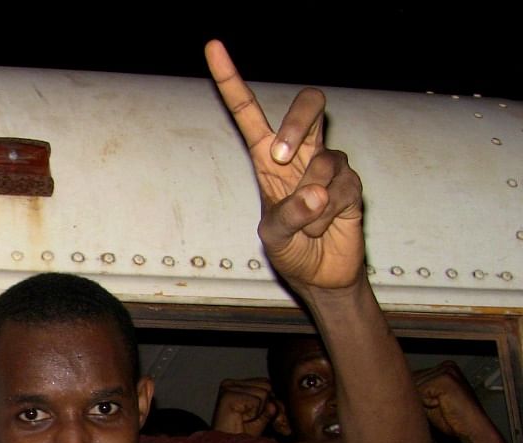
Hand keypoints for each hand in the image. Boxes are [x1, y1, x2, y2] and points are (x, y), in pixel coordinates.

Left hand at [205, 40, 363, 293]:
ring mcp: (330, 165)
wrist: (321, 274)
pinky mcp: (353, 183)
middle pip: (309, 104)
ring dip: (310, 200)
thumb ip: (288, 215)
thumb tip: (317, 193)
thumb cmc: (289, 247)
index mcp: (266, 156)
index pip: (248, 110)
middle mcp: (301, 152)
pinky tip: (324, 226)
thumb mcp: (274, 236)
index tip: (213, 46)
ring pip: (326, 159)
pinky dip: (328, 214)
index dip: (231, 79)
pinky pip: (342, 188)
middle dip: (298, 121)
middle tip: (280, 155)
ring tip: (307, 224)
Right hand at [212, 377, 279, 436]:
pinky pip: (257, 400)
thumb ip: (274, 407)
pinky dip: (255, 414)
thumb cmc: (241, 435)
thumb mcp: (263, 418)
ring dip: (261, 411)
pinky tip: (243, 420)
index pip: (266, 383)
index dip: (275, 402)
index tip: (277, 422)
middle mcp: (230, 383)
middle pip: (267, 385)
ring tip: (249, 421)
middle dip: (272, 407)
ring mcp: (227, 388)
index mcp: (236, 385)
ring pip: (264, 392)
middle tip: (265, 423)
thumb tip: (275, 404)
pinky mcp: (227, 396)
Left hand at [414, 361, 493, 442]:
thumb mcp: (428, 400)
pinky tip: (441, 405)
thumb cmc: (450, 418)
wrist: (471, 429)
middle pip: (411, 379)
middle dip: (418, 397)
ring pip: (414, 385)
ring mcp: (447, 371)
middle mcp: (446, 366)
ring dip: (422, 401)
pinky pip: (420, 391)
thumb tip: (390, 384)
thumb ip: (415, 389)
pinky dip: (426, 403)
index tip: (431, 403)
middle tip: (437, 406)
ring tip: (440, 406)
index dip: (414, 394)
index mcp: (444, 368)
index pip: (412, 376)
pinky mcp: (445, 379)